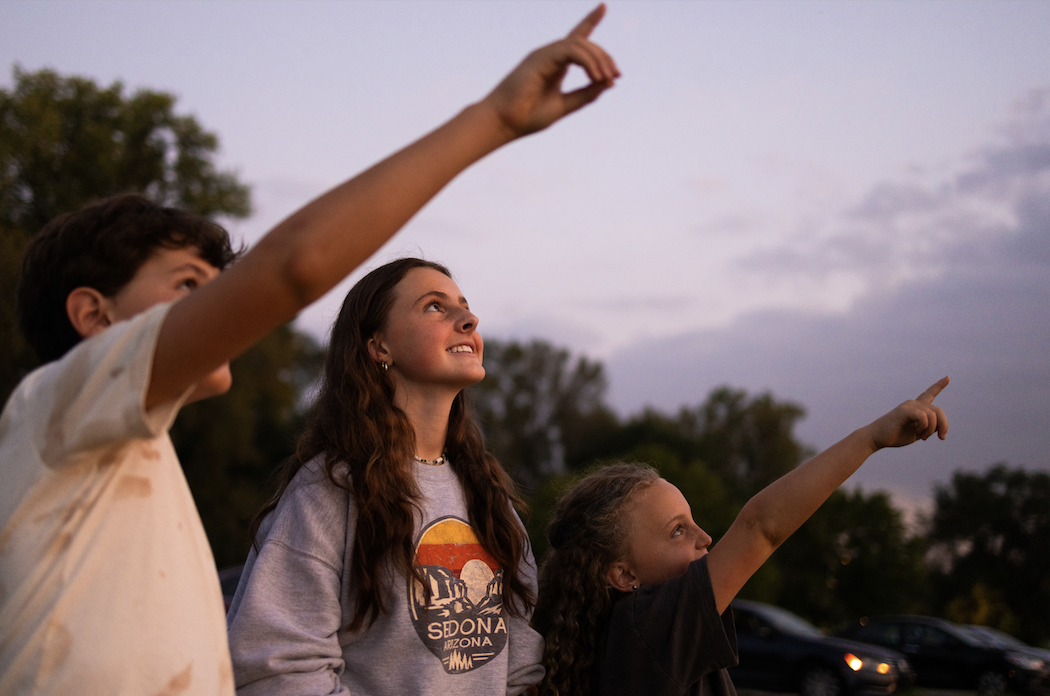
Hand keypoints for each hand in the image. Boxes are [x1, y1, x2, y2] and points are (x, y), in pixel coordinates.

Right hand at [482, 4, 619, 137]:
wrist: (505, 123)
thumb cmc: (528, 117)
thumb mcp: (565, 105)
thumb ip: (586, 94)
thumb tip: (609, 82)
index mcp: (556, 65)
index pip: (576, 38)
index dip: (590, 21)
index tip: (603, 6)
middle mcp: (551, 55)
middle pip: (585, 43)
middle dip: (605, 57)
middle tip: (616, 76)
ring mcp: (545, 54)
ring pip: (580, 44)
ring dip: (598, 60)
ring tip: (606, 79)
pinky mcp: (541, 57)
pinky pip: (571, 50)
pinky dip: (587, 61)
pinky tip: (596, 77)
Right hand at [865, 376, 949, 449]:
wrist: (876, 437)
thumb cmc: (894, 436)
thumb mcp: (917, 433)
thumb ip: (929, 428)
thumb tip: (940, 426)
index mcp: (916, 408)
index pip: (929, 394)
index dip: (938, 386)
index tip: (947, 378)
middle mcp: (913, 403)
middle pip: (938, 411)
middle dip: (943, 425)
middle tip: (941, 438)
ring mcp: (909, 406)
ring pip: (933, 415)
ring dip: (931, 430)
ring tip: (923, 437)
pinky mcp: (904, 410)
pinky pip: (924, 417)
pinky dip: (924, 427)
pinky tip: (917, 433)